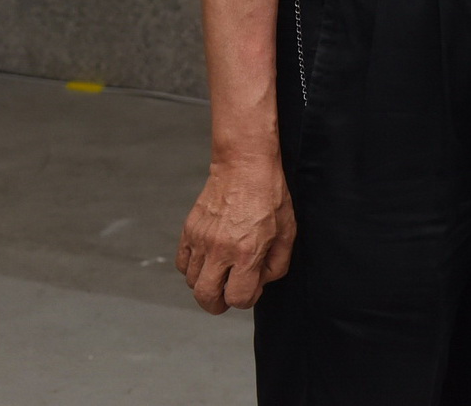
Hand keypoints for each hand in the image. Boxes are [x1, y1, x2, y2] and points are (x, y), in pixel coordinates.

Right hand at [176, 154, 294, 314]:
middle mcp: (219, 250)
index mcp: (246, 252)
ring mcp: (200, 240)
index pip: (237, 298)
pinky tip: (207, 261)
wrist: (245, 165)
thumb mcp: (287, 231)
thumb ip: (277, 263)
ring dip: (206, 285)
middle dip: (218, 304)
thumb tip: (262, 282)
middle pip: (205, 297)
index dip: (246, 299)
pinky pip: (182, 263)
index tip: (252, 288)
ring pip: (192, 282)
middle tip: (227, 297)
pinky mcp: (189, 231)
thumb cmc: (270, 195)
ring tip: (221, 273)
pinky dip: (192, 269)